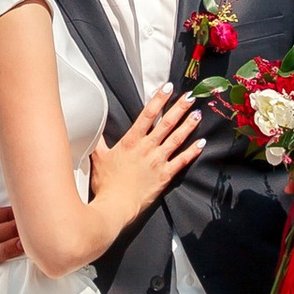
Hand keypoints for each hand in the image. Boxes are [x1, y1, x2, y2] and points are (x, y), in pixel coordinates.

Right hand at [87, 86, 203, 238]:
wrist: (115, 206)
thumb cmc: (106, 184)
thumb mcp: (98, 158)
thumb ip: (98, 141)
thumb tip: (92, 128)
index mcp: (131, 141)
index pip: (147, 115)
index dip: (158, 100)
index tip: (168, 88)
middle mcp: (147, 148)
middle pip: (166, 123)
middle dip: (179, 108)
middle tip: (191, 96)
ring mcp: (158, 161)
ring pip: (176, 139)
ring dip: (188, 125)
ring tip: (198, 114)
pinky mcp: (165, 175)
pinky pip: (182, 161)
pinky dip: (193, 152)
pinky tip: (201, 143)